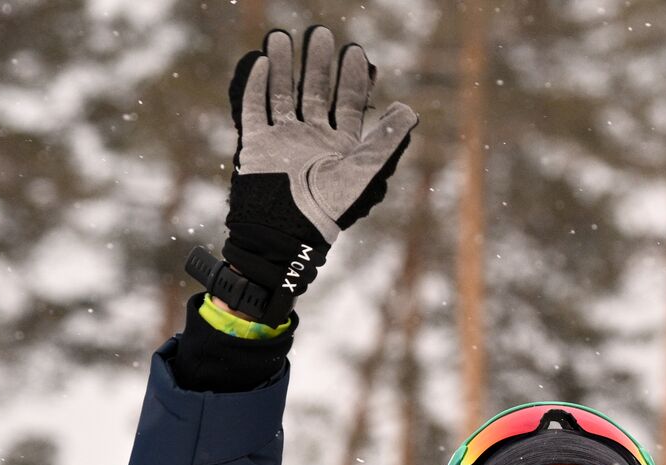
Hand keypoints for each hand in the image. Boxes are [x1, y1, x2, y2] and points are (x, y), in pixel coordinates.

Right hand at [220, 25, 419, 323]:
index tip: (355, 50)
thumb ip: (386, 141)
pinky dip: (257, 86)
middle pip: (316, 91)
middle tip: (320, 34)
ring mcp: (283, 140)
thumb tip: (410, 110)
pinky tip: (262, 61)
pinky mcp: (256, 145)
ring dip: (284, 66)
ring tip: (283, 36)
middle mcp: (312, 139)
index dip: (353, 77)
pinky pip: (255, 108)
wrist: (285, 230)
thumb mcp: (363, 172)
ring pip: (283, 93)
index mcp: (340, 145)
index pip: (348, 103)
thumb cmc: (328, 206)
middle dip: (318, 64)